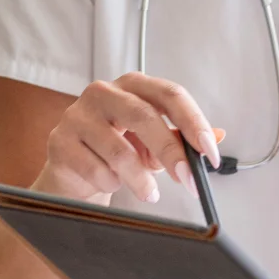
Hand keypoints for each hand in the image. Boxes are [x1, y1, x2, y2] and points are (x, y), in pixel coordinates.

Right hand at [36, 73, 222, 204]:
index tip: (210, 152)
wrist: (72, 170)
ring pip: (119, 151)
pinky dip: (111, 184)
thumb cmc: (117, 149)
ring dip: (140, 179)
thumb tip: (219, 136)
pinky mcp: (60, 141)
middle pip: (144, 116)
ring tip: (148, 193)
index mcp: (133, 85)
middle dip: (171, 152)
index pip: (170, 94)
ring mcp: (77, 115)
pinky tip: (111, 183)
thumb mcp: (153, 142)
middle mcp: (104, 92)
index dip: (194, 123)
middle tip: (188, 179)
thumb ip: (183, 137)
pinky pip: (96, 170)